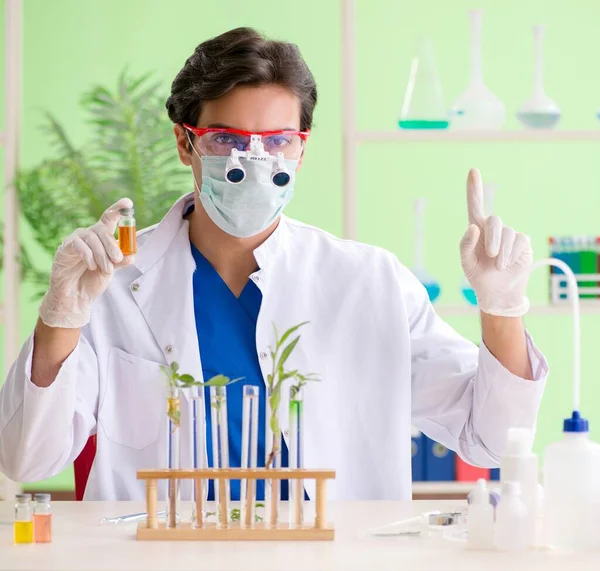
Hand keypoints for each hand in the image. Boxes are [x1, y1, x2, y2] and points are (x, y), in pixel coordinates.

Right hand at [39, 198, 134, 327]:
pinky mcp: (65, 247)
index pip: (110, 219)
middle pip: (102, 228)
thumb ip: (120, 261)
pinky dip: (87, 255)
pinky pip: (77, 244)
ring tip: (105, 269)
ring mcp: (76, 239)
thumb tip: (132, 255)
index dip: (118, 209)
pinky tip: (91, 265)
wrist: (75, 297)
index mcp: (102, 238)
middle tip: (118, 258)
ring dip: (102, 254)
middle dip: (112, 244)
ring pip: (91, 237)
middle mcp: (89, 235)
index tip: (128, 203)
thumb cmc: (92, 280)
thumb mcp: (110, 271)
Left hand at [460, 168, 531, 316]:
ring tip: (497, 266)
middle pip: (494, 220)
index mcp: (476, 230)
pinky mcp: (523, 243)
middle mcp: (493, 229)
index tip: (473, 170)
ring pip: (508, 233)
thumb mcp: (466, 263)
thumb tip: (473, 227)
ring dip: (501, 252)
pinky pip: (519, 241)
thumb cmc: (478, 276)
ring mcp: (509, 235)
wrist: (497, 292)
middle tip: (489, 255)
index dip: (473, 188)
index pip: (475, 205)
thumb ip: (465, 245)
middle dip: (492, 238)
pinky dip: (511, 254)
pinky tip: (507, 264)